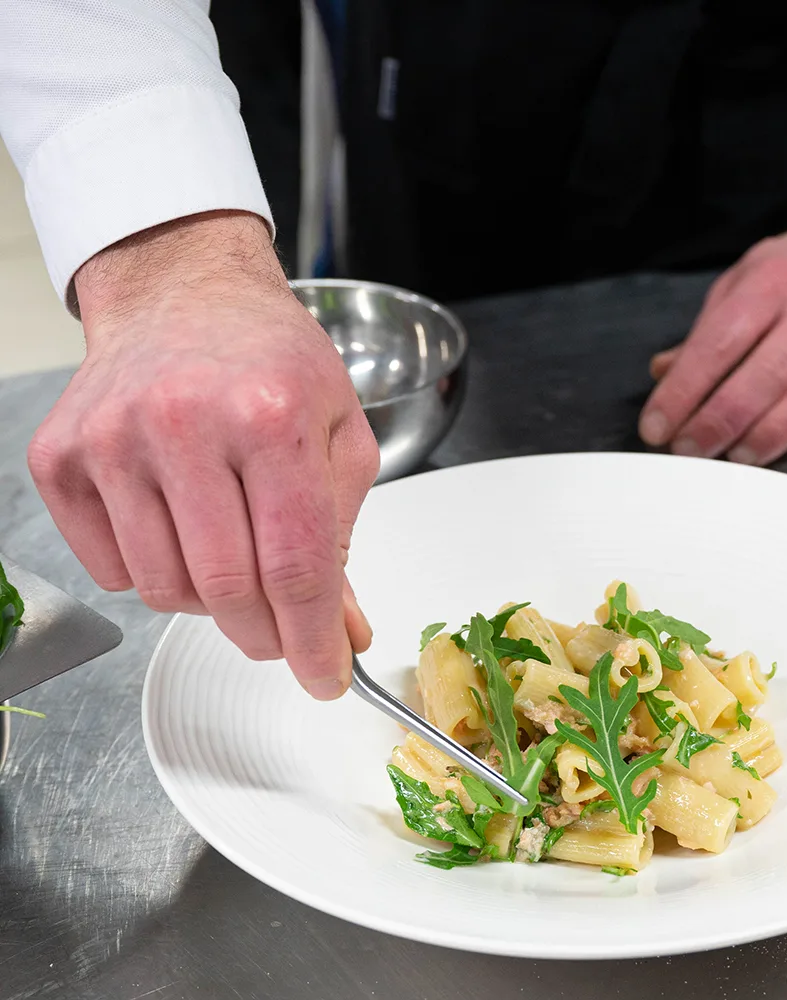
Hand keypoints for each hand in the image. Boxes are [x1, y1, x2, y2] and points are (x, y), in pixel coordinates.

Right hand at [28, 211, 379, 699]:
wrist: (184, 295)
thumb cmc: (272, 360)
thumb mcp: (340, 431)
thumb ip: (343, 534)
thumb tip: (340, 630)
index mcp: (272, 415)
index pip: (296, 567)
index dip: (313, 642)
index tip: (325, 678)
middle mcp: (185, 423)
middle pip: (229, 592)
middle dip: (266, 635)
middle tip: (283, 632)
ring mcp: (112, 440)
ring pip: (166, 592)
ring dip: (210, 602)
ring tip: (232, 551)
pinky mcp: (61, 457)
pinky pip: (112, 570)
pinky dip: (155, 572)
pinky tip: (178, 523)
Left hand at [638, 227, 786, 465]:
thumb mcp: (743, 283)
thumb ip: (705, 332)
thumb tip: (663, 374)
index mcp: (772, 282)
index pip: (719, 343)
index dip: (683, 391)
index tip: (656, 427)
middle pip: (765, 376)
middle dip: (719, 423)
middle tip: (689, 450)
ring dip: (770, 436)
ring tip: (737, 458)